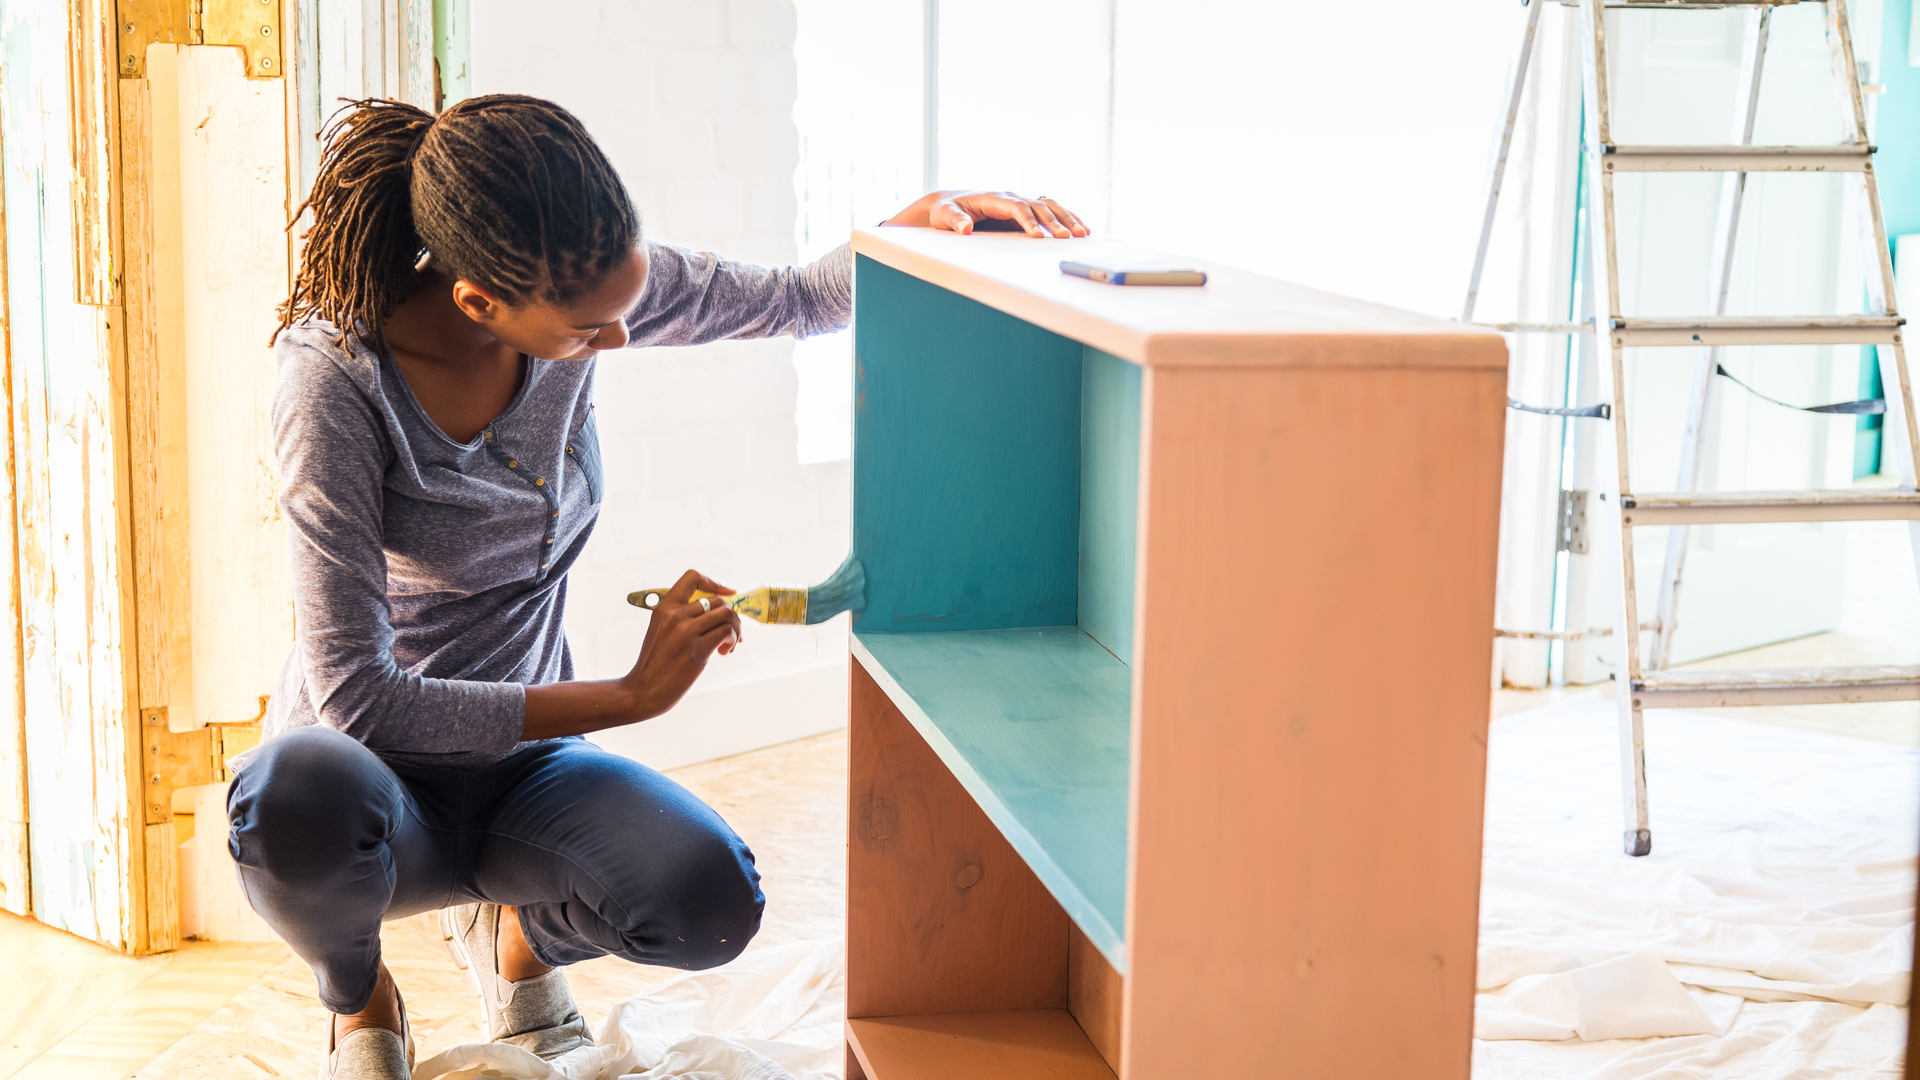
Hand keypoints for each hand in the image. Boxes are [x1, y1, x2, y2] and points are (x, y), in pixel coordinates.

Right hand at [622, 569, 742, 715]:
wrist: (643, 690)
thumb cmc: (655, 663)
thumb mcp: (660, 631)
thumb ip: (681, 618)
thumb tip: (717, 611)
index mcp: (664, 607)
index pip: (692, 578)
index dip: (715, 583)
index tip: (728, 593)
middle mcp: (675, 615)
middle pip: (718, 600)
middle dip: (732, 616)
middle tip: (730, 634)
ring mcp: (686, 631)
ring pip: (727, 614)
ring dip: (735, 629)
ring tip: (728, 646)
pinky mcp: (698, 648)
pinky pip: (727, 632)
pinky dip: (732, 640)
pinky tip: (723, 652)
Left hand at [885, 190, 1089, 238]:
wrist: (950, 203)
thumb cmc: (947, 210)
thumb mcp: (946, 216)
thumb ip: (955, 221)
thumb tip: (966, 228)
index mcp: (994, 198)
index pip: (1017, 207)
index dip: (1029, 221)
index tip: (1039, 237)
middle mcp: (1010, 197)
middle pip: (1038, 205)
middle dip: (1055, 221)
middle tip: (1069, 237)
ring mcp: (1019, 202)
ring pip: (1049, 205)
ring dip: (1066, 218)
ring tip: (1083, 233)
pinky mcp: (1023, 210)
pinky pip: (1048, 210)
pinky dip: (1064, 217)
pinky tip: (1079, 228)